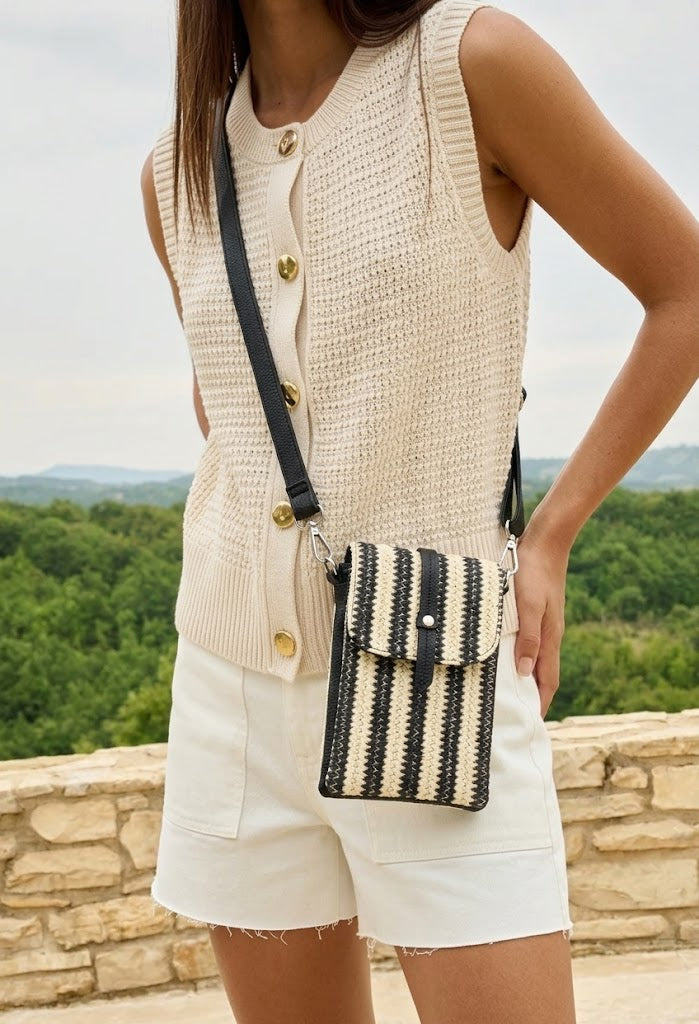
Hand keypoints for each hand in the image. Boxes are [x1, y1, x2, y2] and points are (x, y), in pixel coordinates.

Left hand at [512, 525, 569, 717]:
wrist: (545, 543)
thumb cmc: (534, 573)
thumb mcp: (529, 607)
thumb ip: (529, 638)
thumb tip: (525, 673)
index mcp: (550, 638)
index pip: (547, 681)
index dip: (540, 704)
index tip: (530, 725)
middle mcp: (549, 635)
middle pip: (542, 675)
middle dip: (532, 697)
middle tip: (515, 716)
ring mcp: (543, 624)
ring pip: (535, 659)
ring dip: (525, 678)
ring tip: (508, 694)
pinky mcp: (535, 613)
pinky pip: (529, 643)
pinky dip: (520, 657)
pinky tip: (505, 658)